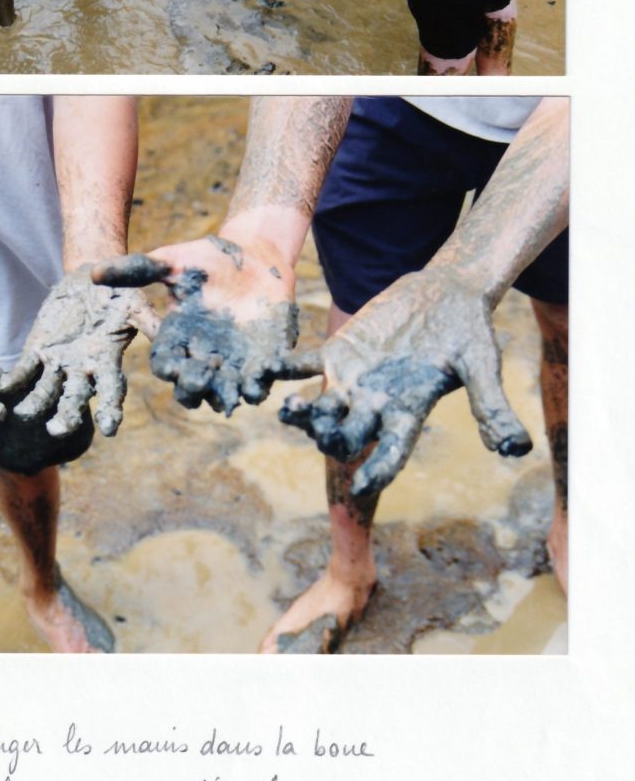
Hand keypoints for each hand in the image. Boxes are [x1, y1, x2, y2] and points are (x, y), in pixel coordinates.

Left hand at [0, 265, 157, 437]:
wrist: (89, 277)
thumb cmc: (119, 291)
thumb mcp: (136, 304)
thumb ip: (149, 324)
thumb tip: (169, 343)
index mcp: (107, 363)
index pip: (111, 392)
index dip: (110, 410)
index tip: (109, 429)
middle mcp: (82, 370)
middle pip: (75, 399)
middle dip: (67, 416)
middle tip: (58, 429)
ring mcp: (58, 363)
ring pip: (46, 391)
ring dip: (36, 404)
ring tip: (25, 414)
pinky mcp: (37, 351)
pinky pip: (23, 370)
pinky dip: (13, 380)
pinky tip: (2, 387)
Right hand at [93, 239, 312, 415]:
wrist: (253, 256)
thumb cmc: (206, 259)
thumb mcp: (171, 261)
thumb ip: (138, 269)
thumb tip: (94, 273)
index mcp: (177, 341)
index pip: (166, 365)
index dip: (169, 369)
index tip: (174, 366)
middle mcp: (203, 360)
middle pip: (194, 390)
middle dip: (197, 388)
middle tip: (203, 376)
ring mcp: (236, 365)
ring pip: (230, 394)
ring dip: (234, 394)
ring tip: (241, 388)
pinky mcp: (268, 360)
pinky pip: (270, 379)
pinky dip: (271, 381)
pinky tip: (276, 373)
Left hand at [278, 270, 531, 497]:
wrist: (446, 295)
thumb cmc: (468, 334)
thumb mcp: (483, 367)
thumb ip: (491, 406)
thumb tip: (516, 449)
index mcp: (409, 415)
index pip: (393, 452)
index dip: (380, 469)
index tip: (365, 485)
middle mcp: (375, 406)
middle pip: (348, 433)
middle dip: (333, 438)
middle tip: (320, 436)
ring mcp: (352, 380)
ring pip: (321, 405)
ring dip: (303, 411)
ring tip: (287, 411)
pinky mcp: (337, 352)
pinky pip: (303, 363)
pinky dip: (282, 367)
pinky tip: (262, 371)